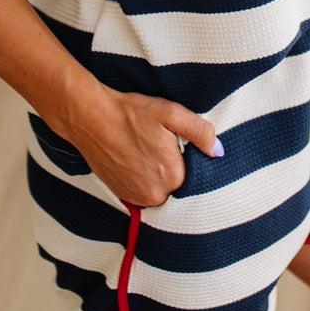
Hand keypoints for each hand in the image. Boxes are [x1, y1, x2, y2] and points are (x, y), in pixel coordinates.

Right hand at [70, 88, 222, 207]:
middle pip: (177, 183)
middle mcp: (156, 194)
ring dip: (157, 174)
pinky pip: (143, 192)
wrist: (91, 118)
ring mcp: (137, 198)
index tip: (177, 142)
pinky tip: (135, 158)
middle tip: (158, 143)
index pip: (195, 173)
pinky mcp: (122, 195)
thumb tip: (218, 151)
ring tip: (145, 149)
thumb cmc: (131, 113)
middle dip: (173, 165)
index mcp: (173, 175)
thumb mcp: (172, 113)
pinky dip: (143, 178)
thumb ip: (201, 132)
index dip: (188, 156)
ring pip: (160, 189)